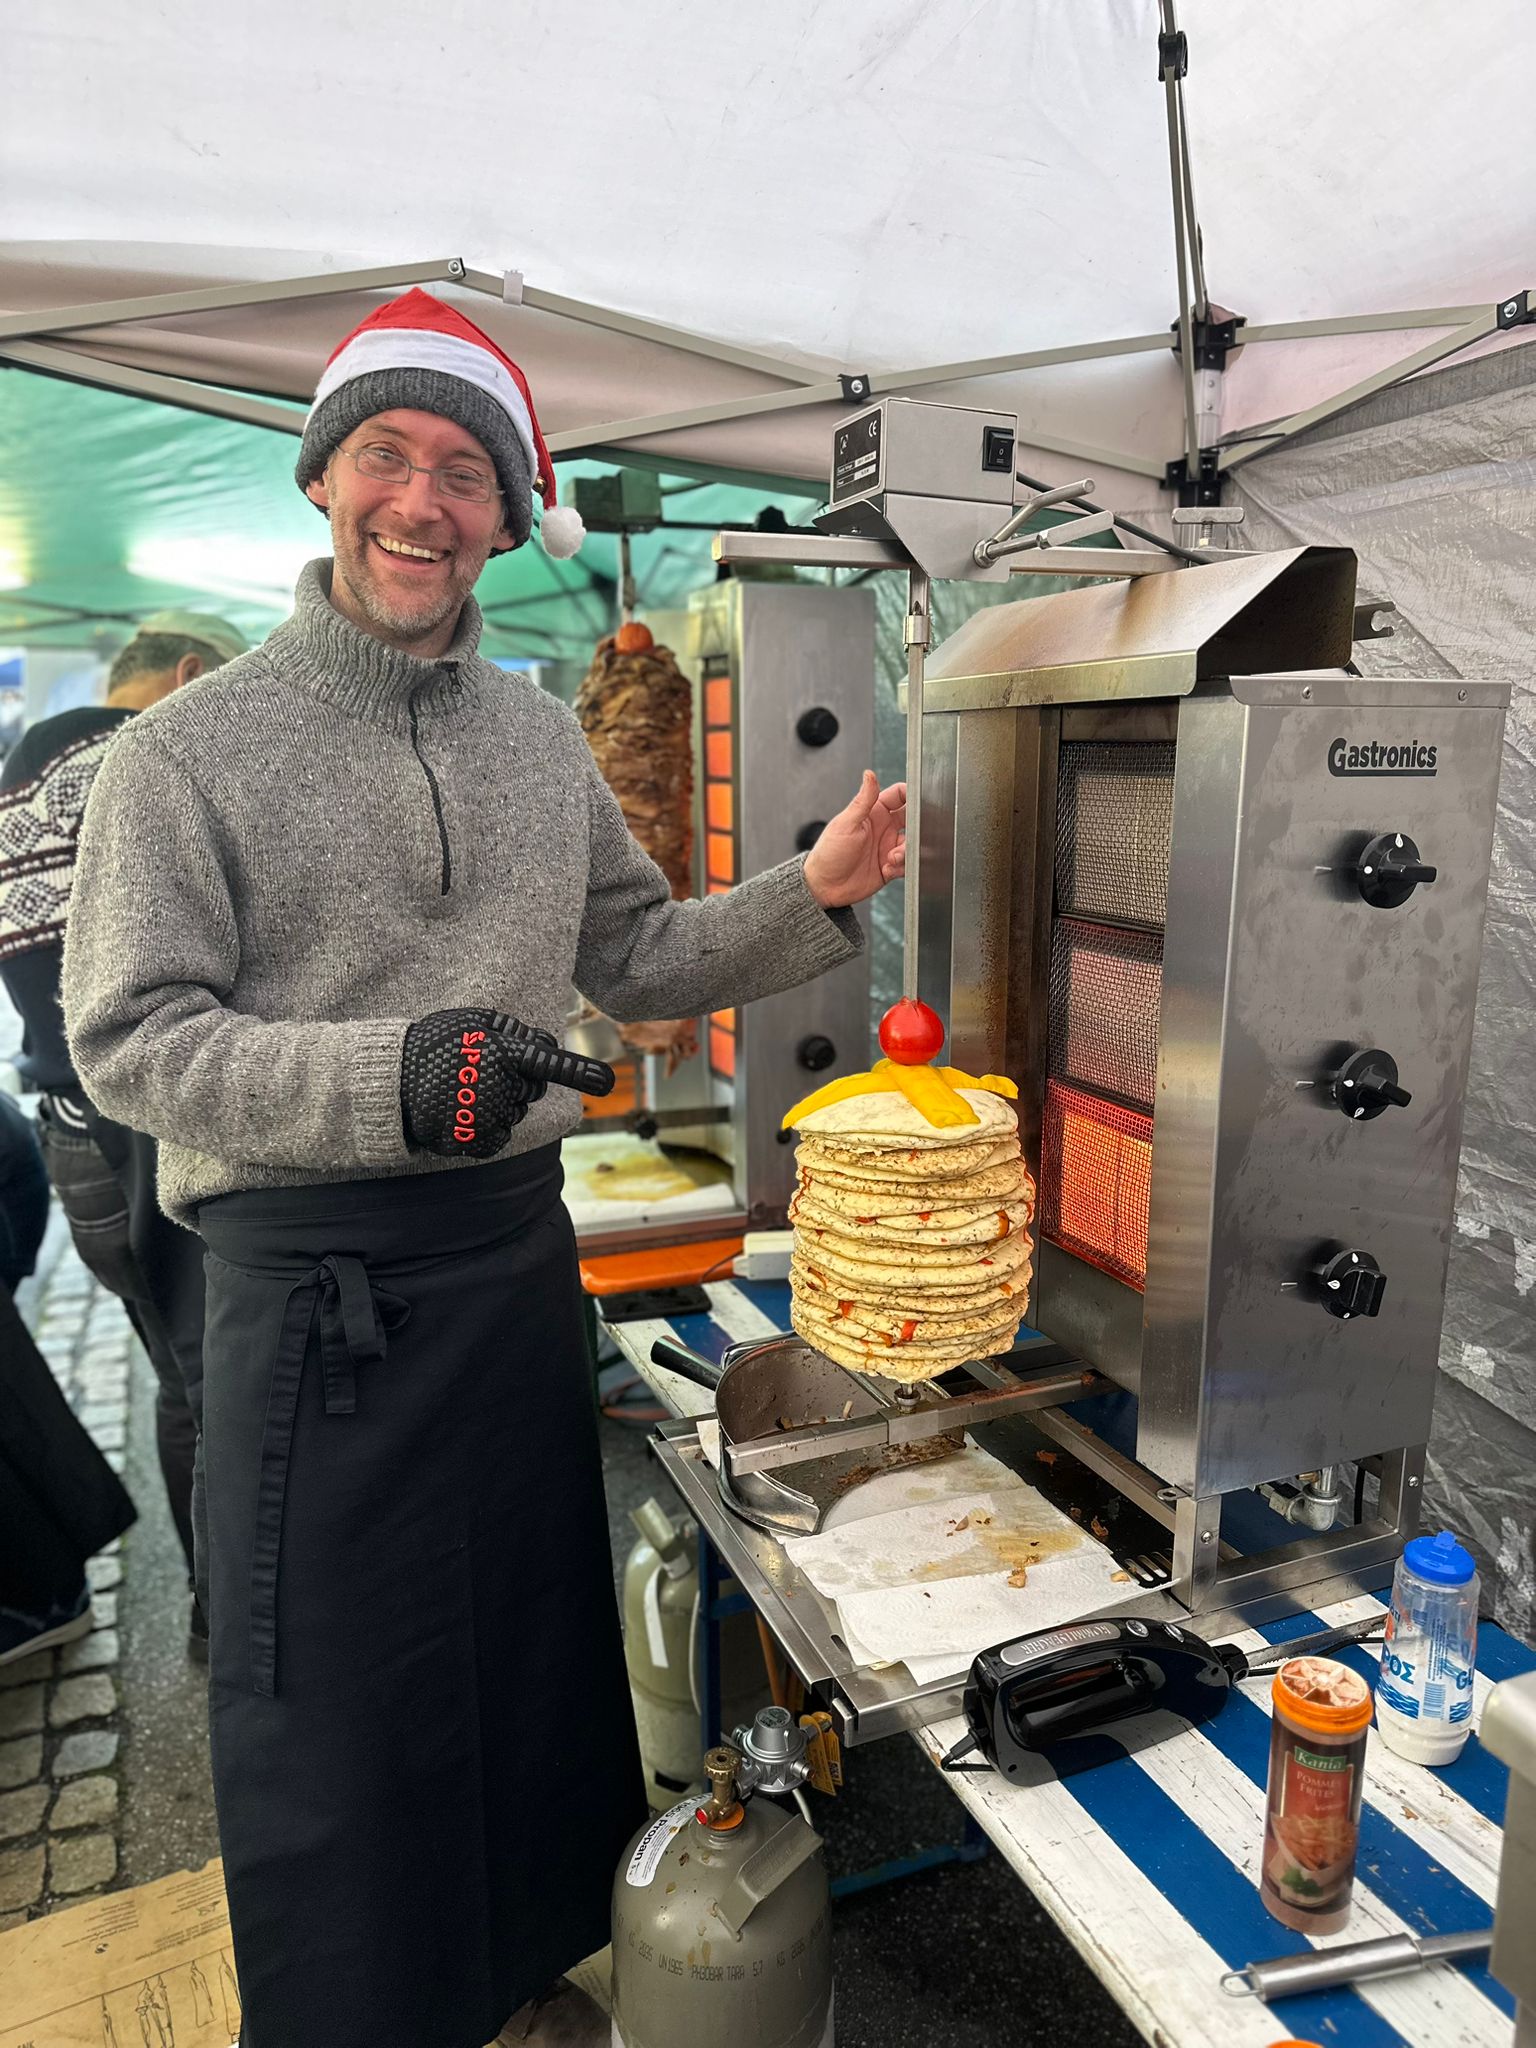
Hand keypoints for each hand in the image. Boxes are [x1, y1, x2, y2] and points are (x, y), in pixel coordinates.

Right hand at [400, 1011, 614, 1158]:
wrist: (389, 1083)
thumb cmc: (432, 1046)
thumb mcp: (470, 1022)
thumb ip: (511, 1031)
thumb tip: (548, 1043)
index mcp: (498, 1052)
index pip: (545, 1062)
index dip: (579, 1072)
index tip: (608, 1080)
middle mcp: (497, 1085)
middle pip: (533, 1090)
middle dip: (517, 1081)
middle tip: (481, 1072)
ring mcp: (486, 1115)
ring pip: (516, 1113)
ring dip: (500, 1104)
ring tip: (464, 1091)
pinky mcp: (475, 1139)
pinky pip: (499, 1137)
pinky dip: (488, 1129)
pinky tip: (465, 1113)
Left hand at [802, 772, 905, 909]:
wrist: (824, 887)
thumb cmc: (829, 853)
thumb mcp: (846, 823)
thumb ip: (862, 800)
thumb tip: (869, 774)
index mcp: (873, 813)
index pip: (900, 796)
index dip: (912, 795)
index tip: (920, 801)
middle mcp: (883, 829)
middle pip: (913, 820)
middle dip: (917, 827)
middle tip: (910, 836)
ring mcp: (887, 847)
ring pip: (912, 844)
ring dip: (906, 851)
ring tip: (891, 859)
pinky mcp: (890, 867)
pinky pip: (907, 864)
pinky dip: (902, 867)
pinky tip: (887, 869)